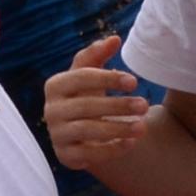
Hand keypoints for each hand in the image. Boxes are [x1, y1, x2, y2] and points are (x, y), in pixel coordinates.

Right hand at [43, 36, 151, 173]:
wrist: (78, 130)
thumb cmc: (85, 94)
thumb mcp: (90, 73)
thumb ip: (98, 54)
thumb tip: (114, 38)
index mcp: (55, 85)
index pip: (81, 78)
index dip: (108, 78)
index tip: (134, 81)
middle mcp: (51, 110)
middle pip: (86, 106)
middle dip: (118, 105)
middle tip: (144, 105)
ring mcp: (57, 135)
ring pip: (88, 131)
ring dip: (118, 128)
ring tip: (143, 126)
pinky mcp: (65, 156)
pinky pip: (90, 154)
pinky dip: (112, 149)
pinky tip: (132, 142)